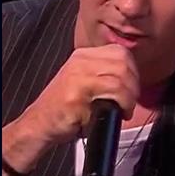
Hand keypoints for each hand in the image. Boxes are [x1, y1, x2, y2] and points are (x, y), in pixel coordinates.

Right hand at [12, 44, 139, 146]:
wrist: (40, 124)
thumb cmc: (64, 109)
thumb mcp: (84, 82)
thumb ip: (103, 74)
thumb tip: (132, 78)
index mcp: (83, 56)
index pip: (120, 51)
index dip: (133, 71)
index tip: (131, 89)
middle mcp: (80, 61)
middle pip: (123, 60)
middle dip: (134, 84)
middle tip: (130, 102)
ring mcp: (78, 75)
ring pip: (121, 74)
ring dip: (129, 96)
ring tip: (125, 109)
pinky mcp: (78, 92)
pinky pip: (113, 90)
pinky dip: (123, 103)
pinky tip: (119, 113)